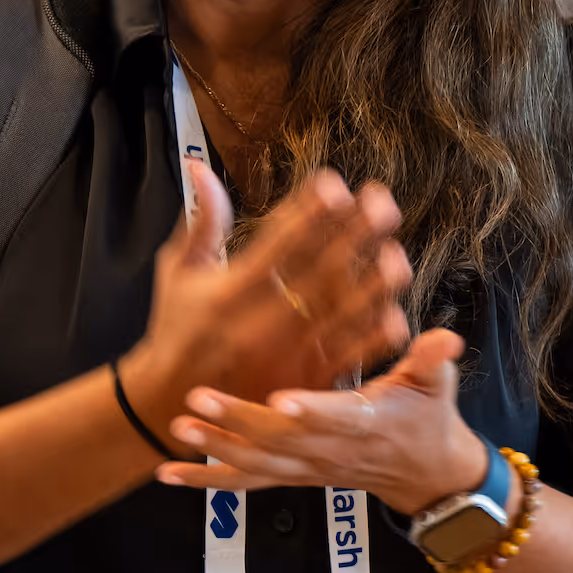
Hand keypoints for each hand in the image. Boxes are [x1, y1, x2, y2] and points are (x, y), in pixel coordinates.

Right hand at [122, 164, 411, 441]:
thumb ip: (201, 222)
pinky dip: (370, 340)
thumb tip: (199, 166)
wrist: (175, 406)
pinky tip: (394, 316)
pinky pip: (344, 360)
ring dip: (371, 286)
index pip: (278, 243)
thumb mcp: (178, 274)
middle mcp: (261, 322)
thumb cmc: (177, 330)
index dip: (308, 212)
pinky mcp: (301, 385)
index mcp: (231, 291)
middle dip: (353, 234)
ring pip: (338, 316)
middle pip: (318, 272)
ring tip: (397, 255)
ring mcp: (285, 356)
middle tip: (383, 202)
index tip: (334, 183)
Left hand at [151, 328, 492, 516]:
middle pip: (280, 440)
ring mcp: (307, 468)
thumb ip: (431, 360)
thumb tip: (446, 340)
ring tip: (178, 428)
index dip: (310, 410)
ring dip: (215, 448)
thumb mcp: (436, 384)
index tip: (281, 399)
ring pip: (257, 464)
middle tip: (198, 397)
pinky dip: (207, 479)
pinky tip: (168, 472)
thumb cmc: (426, 418)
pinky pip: (245, 482)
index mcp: (365, 421)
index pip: (336, 417)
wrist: (425, 473)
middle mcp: (330, 450)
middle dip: (238, 421)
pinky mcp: (292, 476)